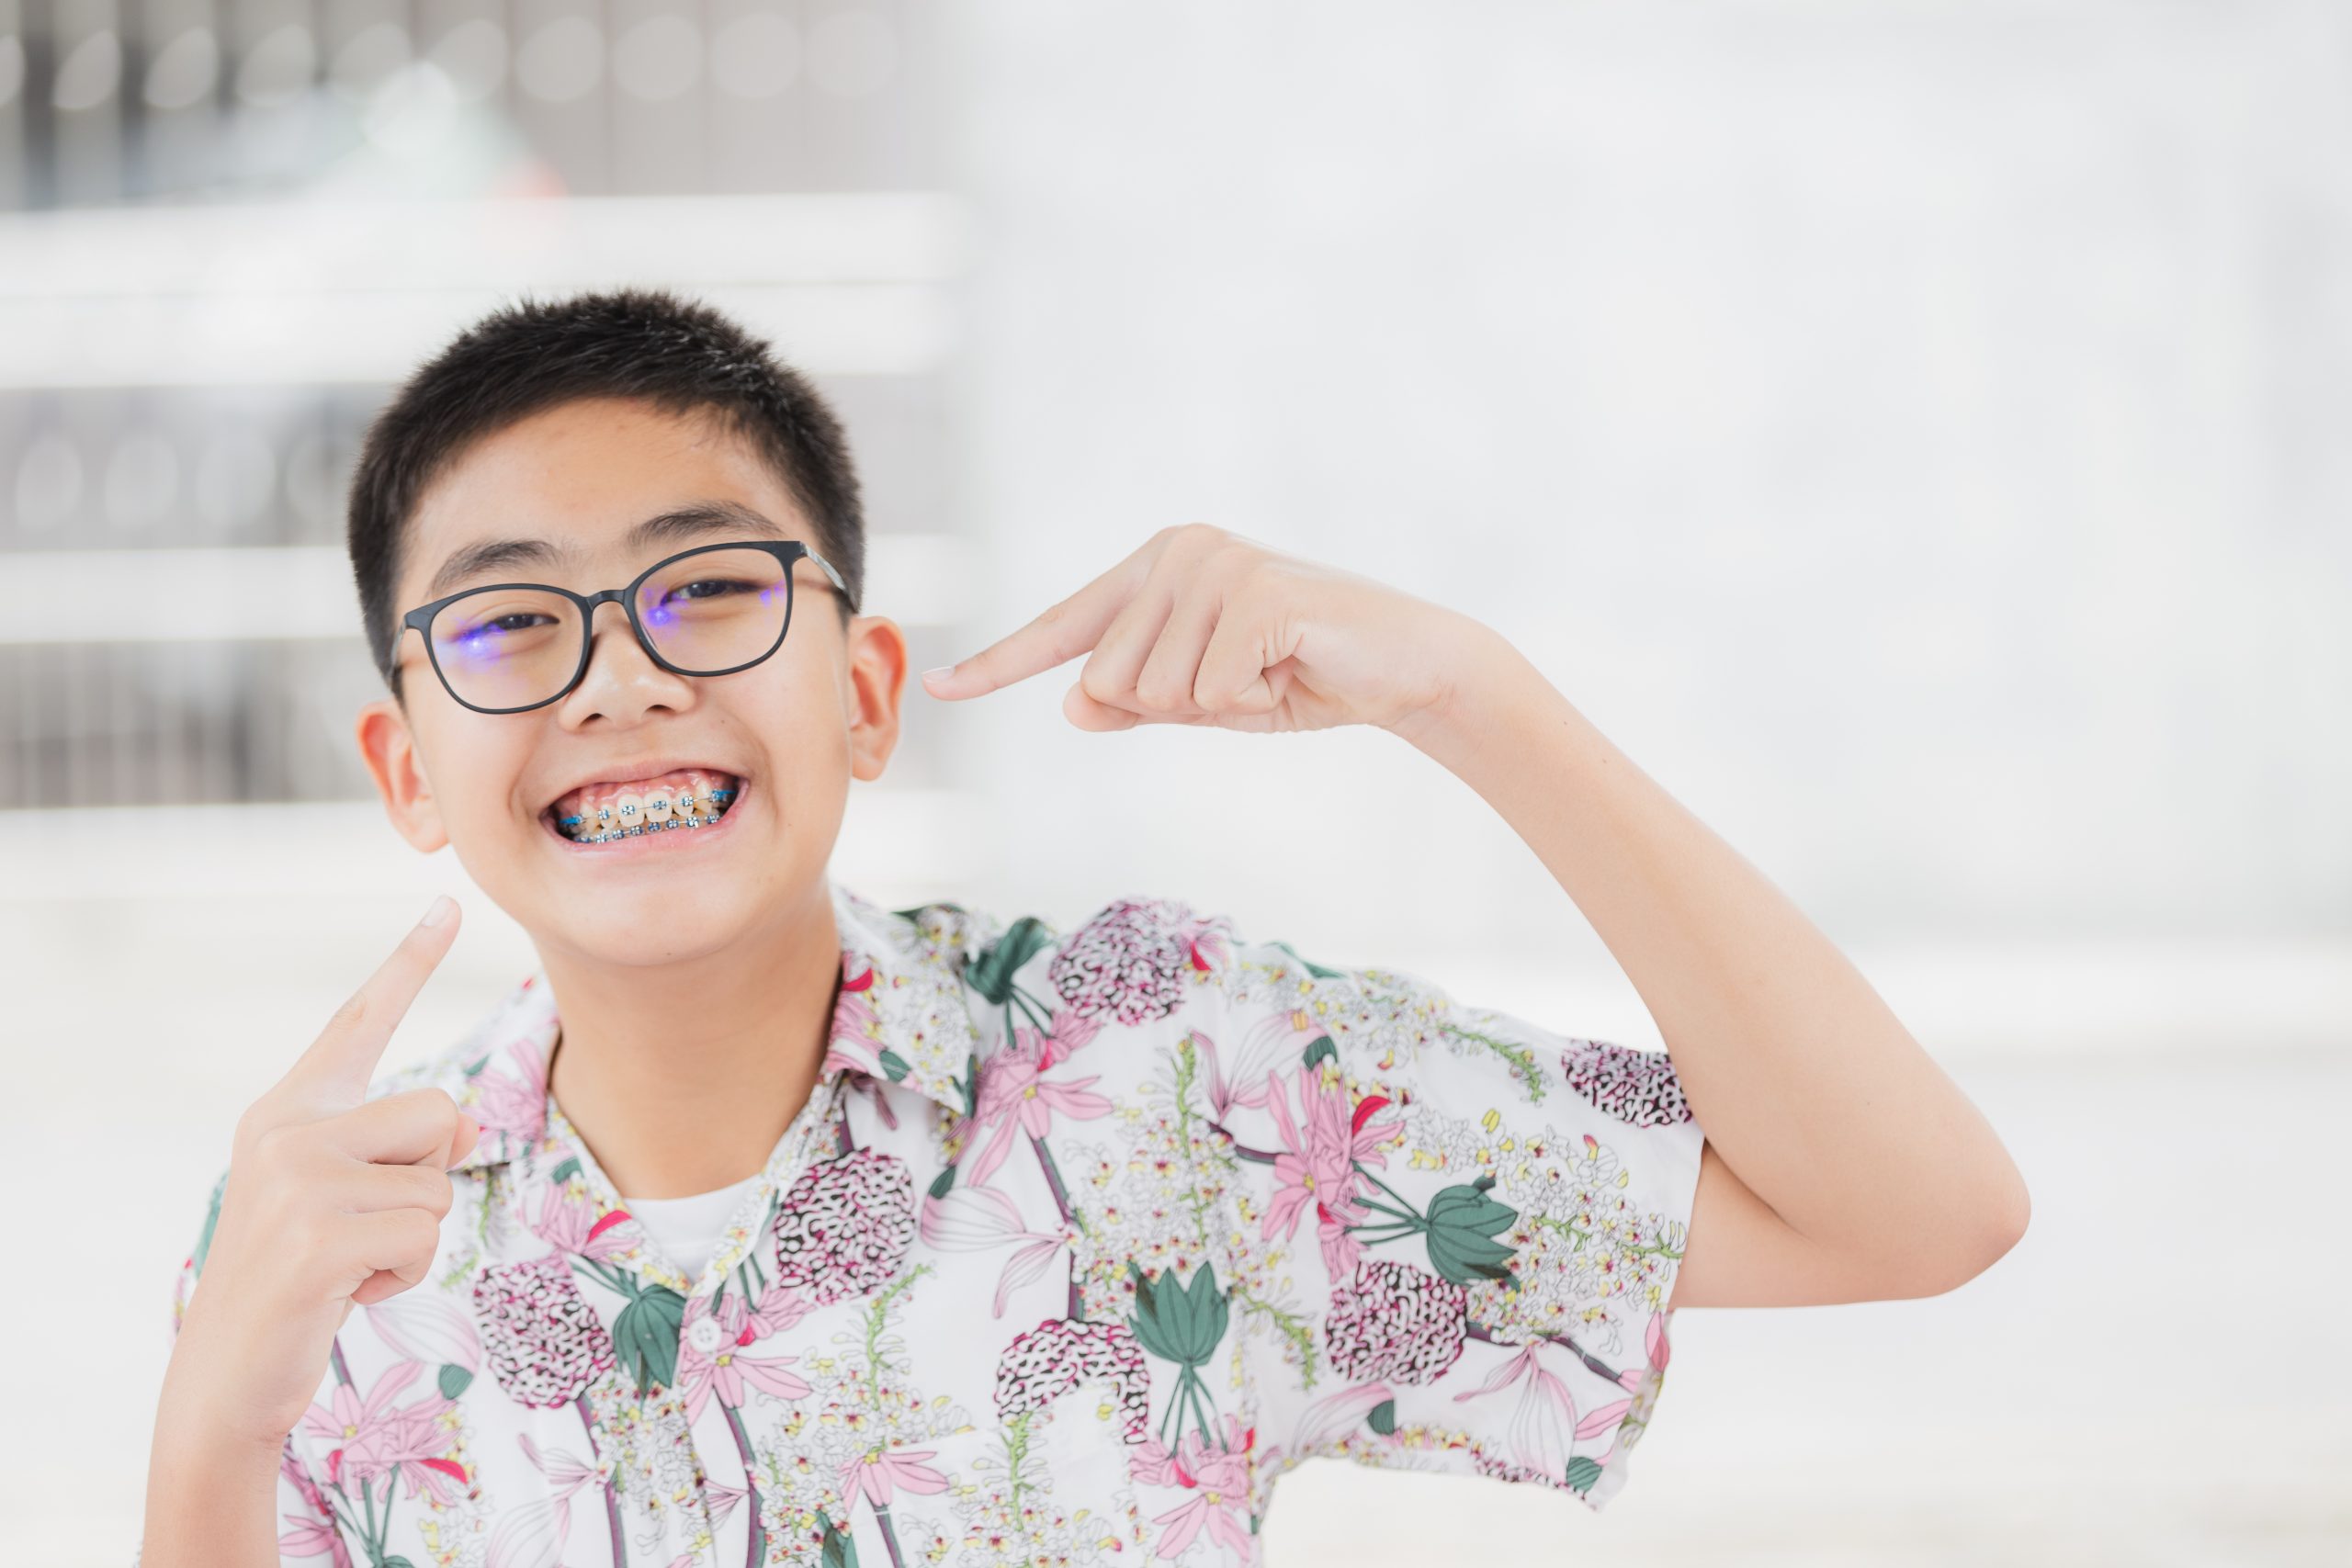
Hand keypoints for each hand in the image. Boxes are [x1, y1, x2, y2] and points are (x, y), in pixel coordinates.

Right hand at [164, 896, 478, 1450]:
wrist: (230, 1373)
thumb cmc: (300, 1280)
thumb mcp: (343, 1198)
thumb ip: (394, 1149)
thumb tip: (457, 1131)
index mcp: (289, 1110)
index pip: (359, 1021)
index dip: (409, 961)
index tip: (448, 903)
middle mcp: (286, 1129)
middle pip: (440, 1115)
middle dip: (426, 1182)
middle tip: (361, 1230)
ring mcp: (296, 1179)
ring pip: (439, 1184)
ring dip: (413, 1239)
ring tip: (349, 1264)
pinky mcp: (319, 1234)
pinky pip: (424, 1237)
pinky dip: (402, 1276)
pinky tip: (344, 1294)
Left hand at [920, 523, 1498, 735]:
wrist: (1403, 668)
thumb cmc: (1300, 677)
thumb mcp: (1205, 701)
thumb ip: (1137, 702)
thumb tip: (1075, 704)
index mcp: (1156, 568)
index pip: (1064, 627)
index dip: (1001, 663)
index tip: (942, 686)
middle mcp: (1177, 552)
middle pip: (1111, 678)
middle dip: (1175, 705)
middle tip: (1246, 681)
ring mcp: (1216, 565)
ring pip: (1155, 690)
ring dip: (1217, 704)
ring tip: (1271, 671)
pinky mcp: (1257, 594)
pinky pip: (1209, 690)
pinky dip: (1250, 701)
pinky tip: (1291, 669)